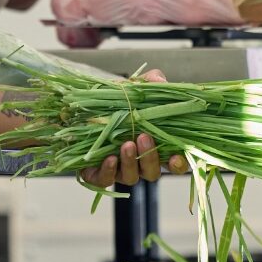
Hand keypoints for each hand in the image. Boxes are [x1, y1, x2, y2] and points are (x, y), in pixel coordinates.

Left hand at [79, 70, 189, 187]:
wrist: (83, 105)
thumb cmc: (116, 99)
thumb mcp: (135, 85)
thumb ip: (152, 81)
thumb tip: (161, 82)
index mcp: (154, 145)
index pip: (174, 163)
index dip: (178, 164)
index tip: (176, 157)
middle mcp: (138, 161)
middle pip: (152, 173)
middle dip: (150, 158)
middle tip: (144, 137)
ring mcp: (119, 169)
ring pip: (131, 177)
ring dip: (131, 163)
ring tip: (126, 144)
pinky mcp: (97, 173)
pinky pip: (105, 180)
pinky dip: (108, 172)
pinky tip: (109, 158)